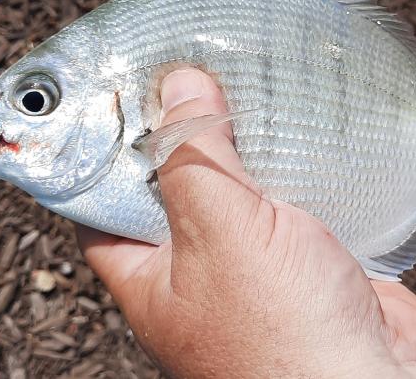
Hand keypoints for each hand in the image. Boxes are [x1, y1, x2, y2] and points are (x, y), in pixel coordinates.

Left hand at [77, 67, 415, 377]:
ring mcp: (258, 263)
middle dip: (188, 132)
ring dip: (249, 145)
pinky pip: (295, 198)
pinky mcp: (310, 256)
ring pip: (243, 189)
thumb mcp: (219, 234)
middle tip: (194, 74)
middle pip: (179, 186)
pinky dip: (300, 165)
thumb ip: (190, 159)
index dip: (106, 148)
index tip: (119, 92)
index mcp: (152, 277)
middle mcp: (200, 271)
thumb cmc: (285, 341)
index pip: (105, 203)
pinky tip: (305, 130)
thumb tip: (176, 91)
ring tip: (250, 87)